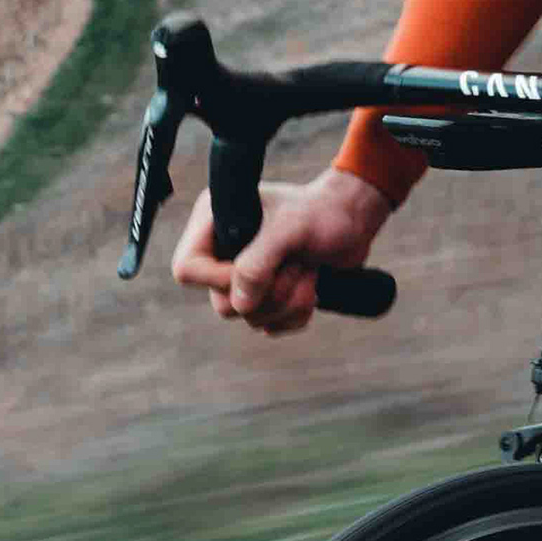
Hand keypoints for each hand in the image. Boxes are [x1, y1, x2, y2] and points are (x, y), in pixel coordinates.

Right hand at [170, 167, 391, 337]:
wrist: (353, 221)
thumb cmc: (322, 213)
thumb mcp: (289, 229)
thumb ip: (258, 263)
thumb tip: (239, 305)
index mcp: (214, 222)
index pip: (187, 269)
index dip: (220, 280)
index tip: (261, 269)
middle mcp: (223, 252)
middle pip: (222, 304)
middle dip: (269, 292)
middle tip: (296, 264)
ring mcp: (245, 277)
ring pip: (250, 318)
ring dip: (288, 300)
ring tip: (308, 269)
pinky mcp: (267, 297)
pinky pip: (272, 326)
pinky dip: (297, 313)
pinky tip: (311, 285)